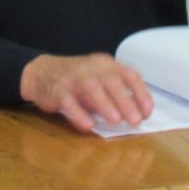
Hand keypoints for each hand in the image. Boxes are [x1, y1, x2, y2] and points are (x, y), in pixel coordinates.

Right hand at [19, 53, 152, 132]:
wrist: (41, 72)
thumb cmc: (77, 79)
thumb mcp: (99, 80)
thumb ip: (116, 93)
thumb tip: (139, 111)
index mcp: (106, 64)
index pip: (128, 74)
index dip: (140, 92)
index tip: (148, 111)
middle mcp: (91, 68)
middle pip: (111, 80)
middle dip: (126, 101)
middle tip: (136, 120)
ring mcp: (73, 77)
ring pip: (91, 87)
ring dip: (105, 104)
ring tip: (116, 120)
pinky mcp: (57, 90)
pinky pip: (68, 100)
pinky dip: (78, 113)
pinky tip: (88, 125)